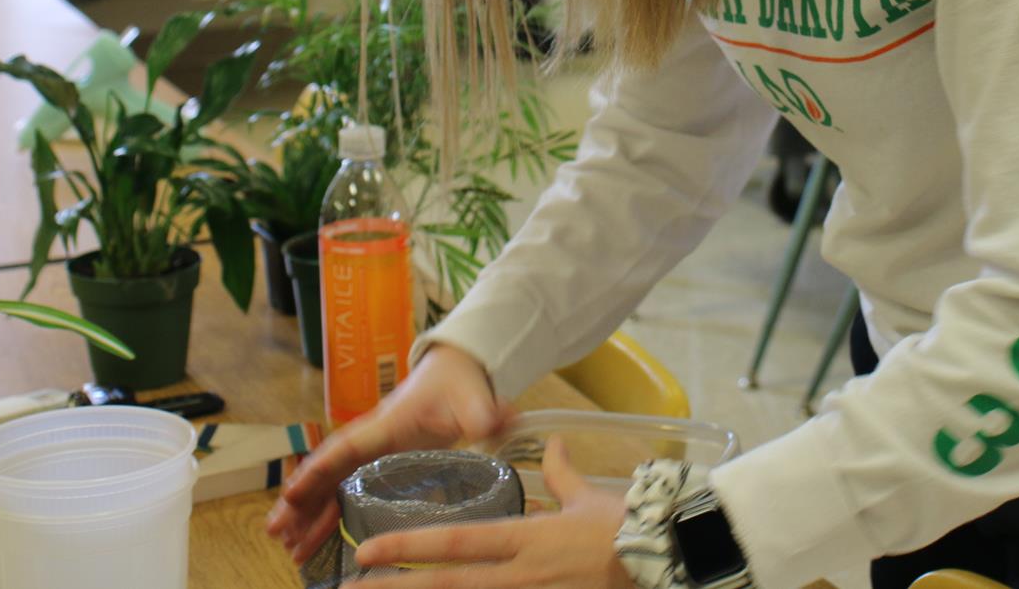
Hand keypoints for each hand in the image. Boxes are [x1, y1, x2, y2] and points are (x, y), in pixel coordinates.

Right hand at [267, 343, 517, 564]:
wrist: (457, 367)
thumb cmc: (459, 382)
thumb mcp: (474, 398)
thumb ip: (484, 412)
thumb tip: (499, 420)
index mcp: (388, 424)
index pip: (347, 448)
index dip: (319, 470)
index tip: (291, 493)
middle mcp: (372, 437)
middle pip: (328, 471)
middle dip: (301, 502)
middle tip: (277, 533)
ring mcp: (373, 450)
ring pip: (332, 484)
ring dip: (309, 512)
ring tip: (287, 546)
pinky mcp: (379, 461)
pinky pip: (346, 488)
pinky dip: (327, 510)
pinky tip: (314, 536)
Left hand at [354, 436, 631, 588]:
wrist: (666, 559)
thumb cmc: (626, 529)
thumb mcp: (588, 500)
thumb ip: (561, 474)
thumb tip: (552, 444)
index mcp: (525, 539)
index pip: (455, 544)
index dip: (408, 548)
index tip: (369, 551)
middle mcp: (520, 574)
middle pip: (448, 585)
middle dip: (396, 588)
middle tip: (352, 588)